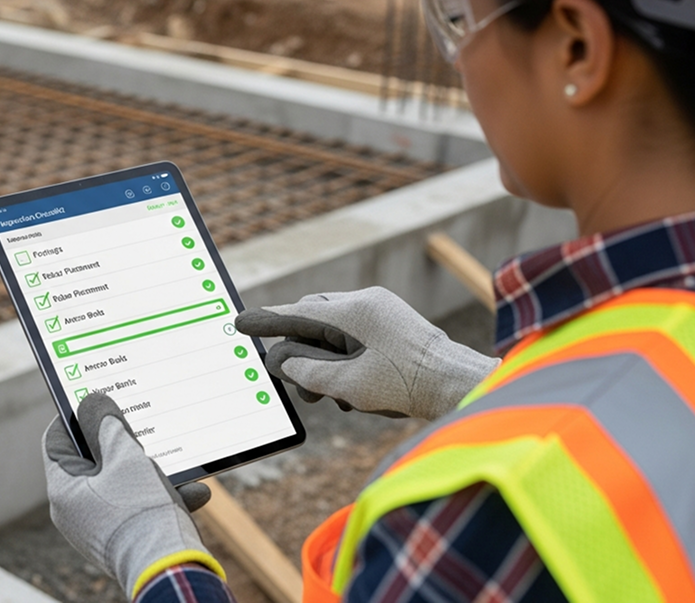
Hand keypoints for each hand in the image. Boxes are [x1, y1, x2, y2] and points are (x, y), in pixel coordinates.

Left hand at [43, 393, 223, 597]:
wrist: (171, 571)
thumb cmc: (141, 513)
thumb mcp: (125, 457)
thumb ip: (107, 425)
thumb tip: (92, 402)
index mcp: (64, 490)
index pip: (57, 440)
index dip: (74, 415)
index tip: (94, 397)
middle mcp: (76, 511)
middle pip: (93, 460)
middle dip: (122, 442)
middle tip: (139, 423)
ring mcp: (101, 527)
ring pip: (122, 483)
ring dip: (151, 469)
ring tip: (173, 461)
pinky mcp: (126, 538)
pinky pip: (141, 507)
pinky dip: (164, 496)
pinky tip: (195, 492)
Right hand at [235, 286, 498, 420]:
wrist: (457, 385)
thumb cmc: (407, 385)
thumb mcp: (346, 384)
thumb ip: (306, 370)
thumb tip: (279, 359)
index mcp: (352, 311)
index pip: (296, 313)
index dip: (266, 321)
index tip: (239, 323)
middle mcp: (365, 303)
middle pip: (313, 318)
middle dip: (299, 348)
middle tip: (293, 380)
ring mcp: (381, 310)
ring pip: (333, 328)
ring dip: (323, 357)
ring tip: (330, 394)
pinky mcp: (392, 322)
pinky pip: (353, 332)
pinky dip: (343, 355)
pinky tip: (352, 387)